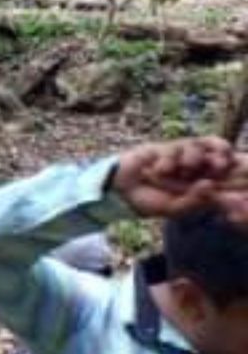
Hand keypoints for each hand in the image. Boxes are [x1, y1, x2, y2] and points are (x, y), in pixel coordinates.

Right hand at [112, 138, 247, 220]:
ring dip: (194, 157)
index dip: (233, 166)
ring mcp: (181, 156)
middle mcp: (197, 167)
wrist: (119, 191)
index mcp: (204, 182)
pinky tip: (160, 170)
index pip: (226, 171)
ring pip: (200, 145)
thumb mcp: (175, 208)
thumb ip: (195, 200)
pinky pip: (177, 147)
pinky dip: (171, 159)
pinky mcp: (166, 147)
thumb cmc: (149, 202)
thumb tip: (211, 184)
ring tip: (183, 170)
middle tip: (219, 164)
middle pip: (220, 149)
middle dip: (222, 154)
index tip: (234, 169)